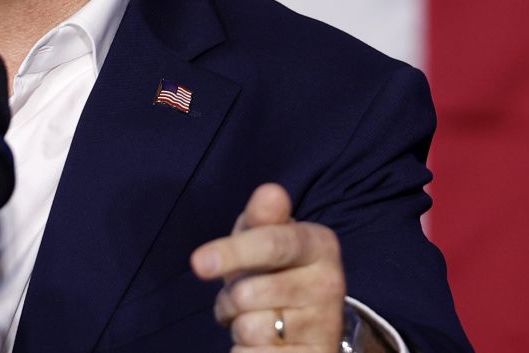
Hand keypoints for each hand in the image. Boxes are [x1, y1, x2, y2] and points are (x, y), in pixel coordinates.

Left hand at [190, 183, 345, 351]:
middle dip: (230, 298)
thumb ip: (262, 216)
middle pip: (250, 293)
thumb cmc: (275, 268)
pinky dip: (245, 351)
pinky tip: (262, 343)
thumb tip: (269, 192)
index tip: (198, 263)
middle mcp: (330, 285)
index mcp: (320, 244)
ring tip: (255, 317)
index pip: (272, 244)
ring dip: (238, 325)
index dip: (232, 252)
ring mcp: (324, 326)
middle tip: (242, 294)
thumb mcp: (266, 237)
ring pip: (249, 329)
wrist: (309, 320)